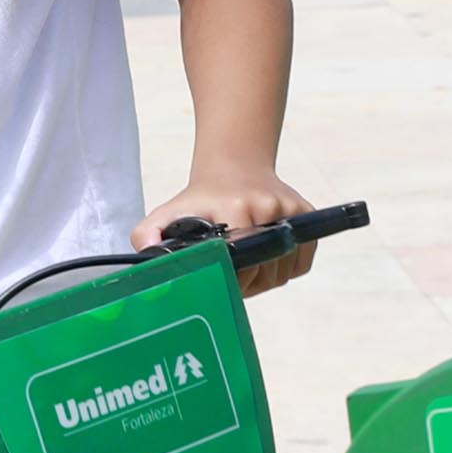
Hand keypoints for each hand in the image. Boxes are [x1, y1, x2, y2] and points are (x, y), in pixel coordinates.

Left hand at [139, 172, 321, 294]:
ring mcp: (291, 210)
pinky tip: (265, 260)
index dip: (230, 280)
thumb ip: (148, 235)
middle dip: (246, 284)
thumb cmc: (201, 200)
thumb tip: (145, 253)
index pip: (240, 262)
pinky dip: (285, 269)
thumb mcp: (169, 212)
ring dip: (264, 280)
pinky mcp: (307, 215)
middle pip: (263, 273)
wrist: (236, 168)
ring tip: (245, 267)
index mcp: (234, 207)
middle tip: (230, 276)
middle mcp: (267, 207)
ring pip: (283, 272)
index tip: (219, 279)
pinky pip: (301, 263)